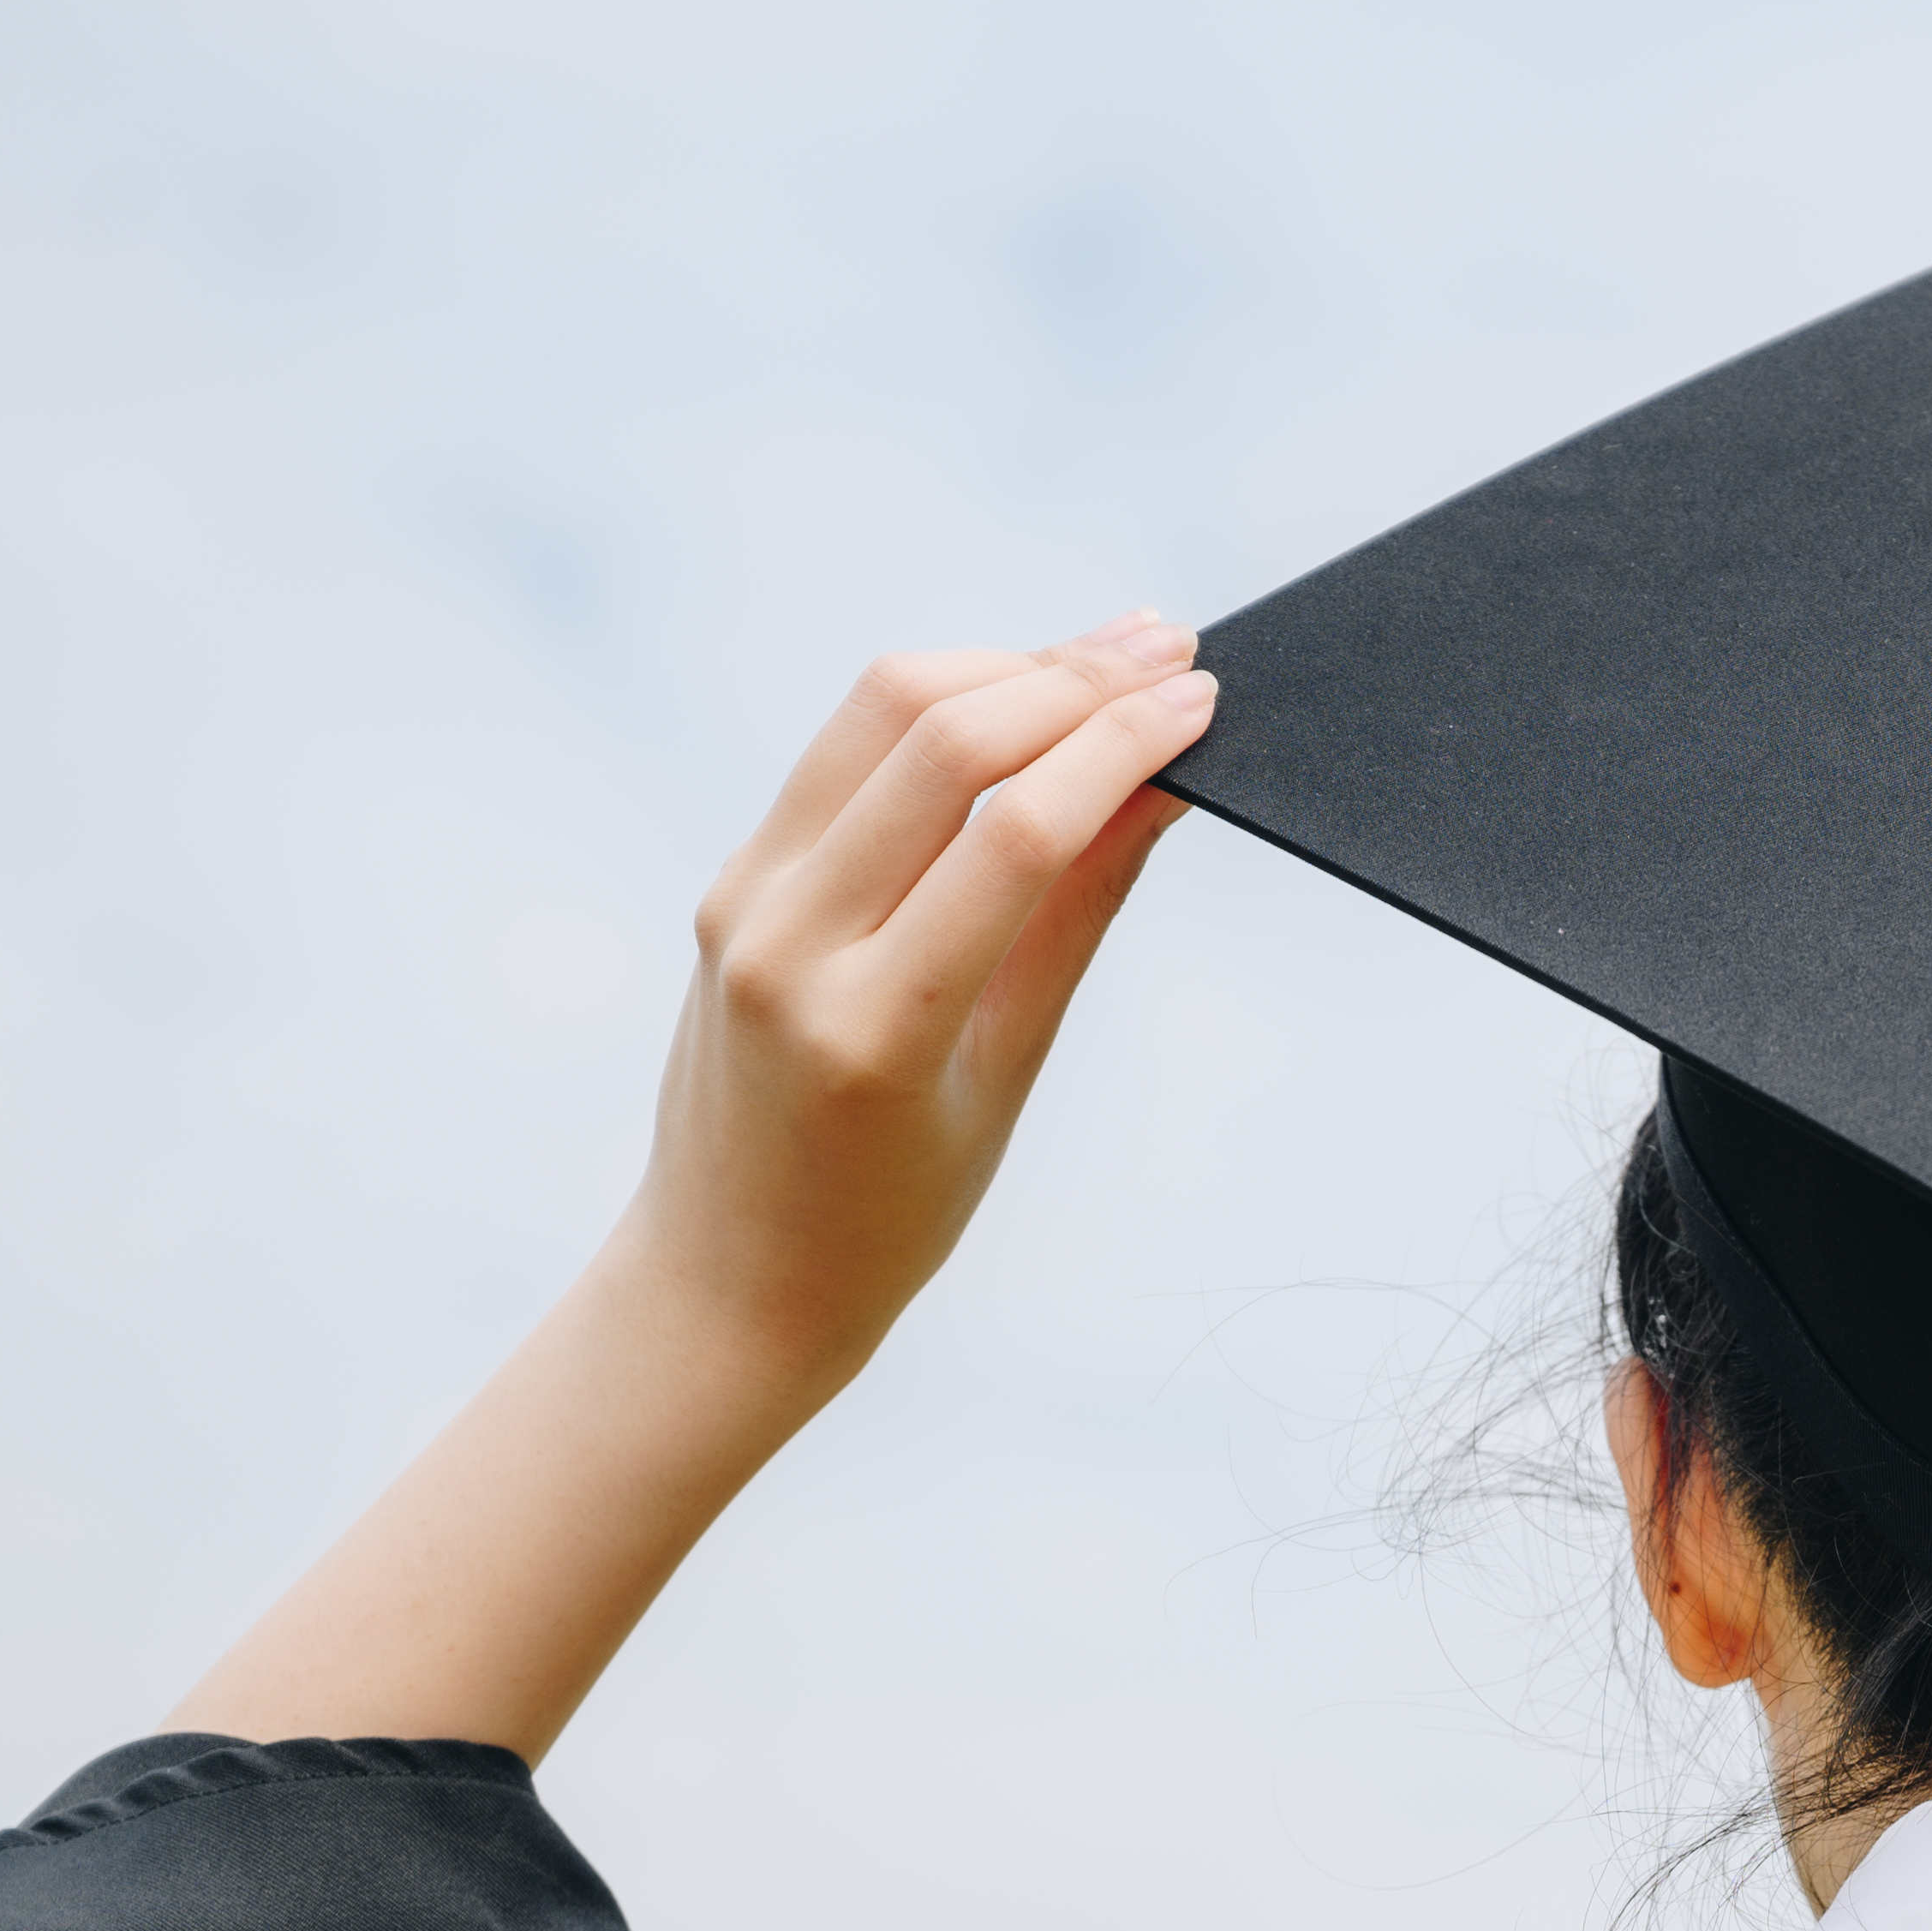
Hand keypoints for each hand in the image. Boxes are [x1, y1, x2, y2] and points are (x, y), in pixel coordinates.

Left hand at [169, 616, 1214, 1763]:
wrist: (730, 1278)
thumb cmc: (894, 1214)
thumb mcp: (1007, 1076)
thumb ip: (1076, 914)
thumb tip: (1159, 782)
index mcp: (873, 1025)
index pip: (1013, 832)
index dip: (1119, 744)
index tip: (1201, 700)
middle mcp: (789, 945)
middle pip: (941, 740)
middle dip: (1071, 678)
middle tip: (1171, 652)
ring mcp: (743, 903)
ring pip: (881, 713)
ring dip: (1006, 666)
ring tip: (1109, 656)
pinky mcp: (731, 880)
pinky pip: (841, 753)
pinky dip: (940, 707)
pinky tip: (1018, 701)